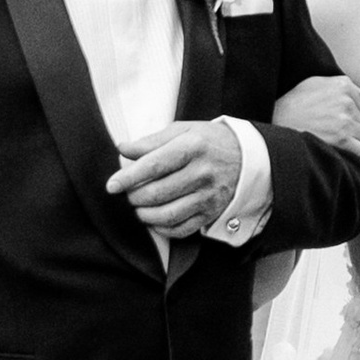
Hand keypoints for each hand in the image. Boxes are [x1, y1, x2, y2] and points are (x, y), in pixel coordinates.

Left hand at [109, 120, 243, 236]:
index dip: (129, 177)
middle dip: (135, 197)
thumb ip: (151, 141)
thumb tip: (123, 148)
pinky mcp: (211, 212)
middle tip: (128, 194)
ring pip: (168, 214)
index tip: (112, 185)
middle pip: (158, 192)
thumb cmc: (209, 141)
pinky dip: (162, 228)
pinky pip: (181, 228)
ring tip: (138, 208)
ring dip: (145, 215)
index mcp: (192, 146)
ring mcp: (208, 195)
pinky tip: (154, 220)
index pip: (153, 165)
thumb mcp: (183, 130)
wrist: (248, 158)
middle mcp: (202, 172)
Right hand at [272, 72, 359, 154]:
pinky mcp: (343, 139)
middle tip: (329, 130)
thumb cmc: (293, 104)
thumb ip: (339, 85)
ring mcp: (346, 120)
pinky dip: (353, 154)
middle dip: (350, 128)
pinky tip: (337, 151)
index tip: (333, 118)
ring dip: (351, 142)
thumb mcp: (313, 83)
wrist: (276, 124)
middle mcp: (347, 101)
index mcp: (343, 85)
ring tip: (330, 140)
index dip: (349, 114)